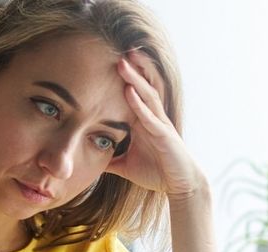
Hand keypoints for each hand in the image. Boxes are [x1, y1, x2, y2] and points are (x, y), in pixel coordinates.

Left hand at [105, 52, 204, 198]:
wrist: (179, 185)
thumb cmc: (156, 172)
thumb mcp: (125, 165)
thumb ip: (109, 160)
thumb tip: (88, 161)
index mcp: (143, 122)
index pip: (133, 95)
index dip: (125, 79)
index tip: (109, 62)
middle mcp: (152, 118)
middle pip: (141, 88)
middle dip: (132, 70)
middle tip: (119, 51)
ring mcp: (159, 125)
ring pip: (147, 96)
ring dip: (135, 79)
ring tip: (124, 62)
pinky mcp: (164, 136)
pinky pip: (150, 117)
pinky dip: (139, 104)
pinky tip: (130, 91)